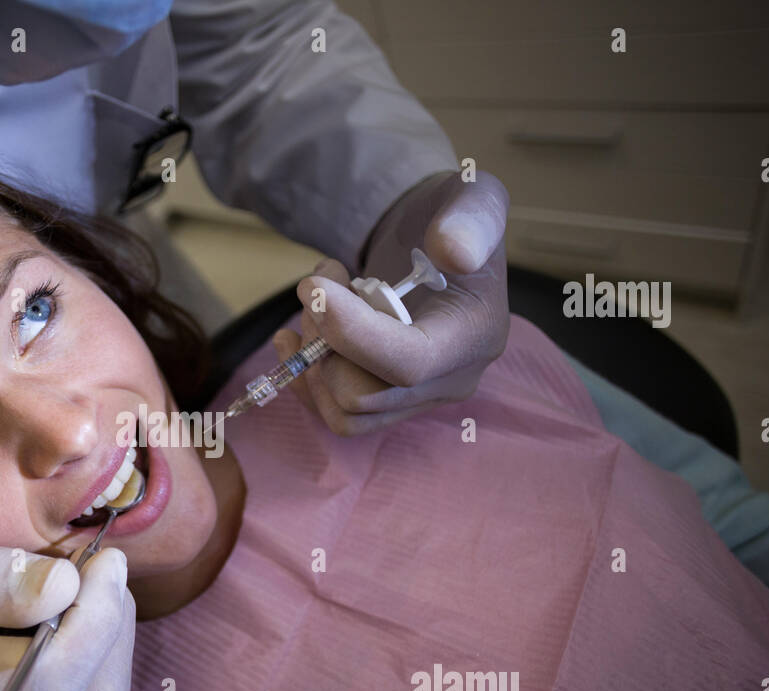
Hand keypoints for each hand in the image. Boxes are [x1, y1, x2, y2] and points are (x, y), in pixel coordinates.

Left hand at [273, 170, 509, 435]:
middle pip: (364, 395)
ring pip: (343, 411)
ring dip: (313, 356)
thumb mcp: (472, 197)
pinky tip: (293, 338)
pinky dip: (306, 378)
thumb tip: (454, 252)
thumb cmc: (450, 217)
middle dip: (326, 338)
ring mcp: (417, 398)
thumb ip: (471, 217)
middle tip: (320, 285)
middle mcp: (450, 380)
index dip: (351, 332)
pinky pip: (334, 415)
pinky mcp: (386, 403)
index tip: (314, 286)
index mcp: (475, 336)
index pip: (409, 363)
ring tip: (316, 304)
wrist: (429, 241)